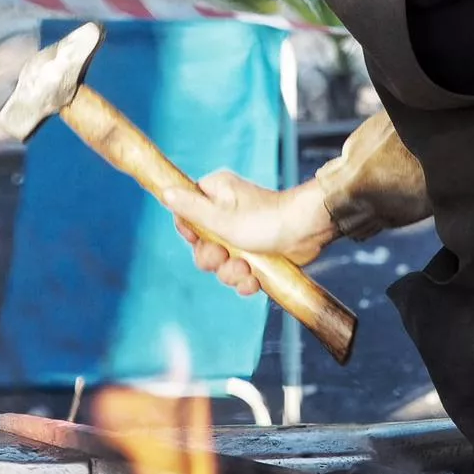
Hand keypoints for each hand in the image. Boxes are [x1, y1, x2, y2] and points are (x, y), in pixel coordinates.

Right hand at [164, 173, 335, 297]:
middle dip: (212, 259)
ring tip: (246, 270)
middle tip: (226, 256)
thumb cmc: (267, 218)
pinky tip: (254, 282)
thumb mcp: (222, 217)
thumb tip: (165, 192)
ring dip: (230, 273)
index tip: (199, 239)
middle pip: (201, 245)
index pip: (186, 216)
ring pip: (220, 264)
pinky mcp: (255, 255)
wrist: (308, 231)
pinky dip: (245, 281)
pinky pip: (238, 273)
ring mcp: (241, 236)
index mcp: (214, 195)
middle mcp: (225, 214)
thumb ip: (191, 209)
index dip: (190, 234)